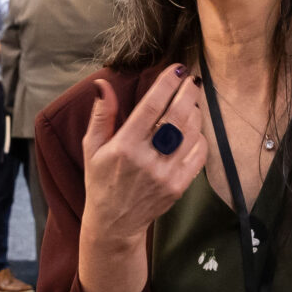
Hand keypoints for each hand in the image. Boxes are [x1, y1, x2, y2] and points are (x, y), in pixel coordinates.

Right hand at [78, 66, 209, 250]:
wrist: (115, 223)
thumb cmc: (101, 181)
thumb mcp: (92, 148)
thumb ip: (101, 115)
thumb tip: (103, 84)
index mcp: (124, 147)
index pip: (152, 106)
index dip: (167, 83)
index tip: (177, 69)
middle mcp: (147, 159)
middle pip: (178, 116)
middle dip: (189, 93)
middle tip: (192, 80)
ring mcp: (166, 174)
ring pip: (192, 133)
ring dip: (195, 113)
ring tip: (191, 103)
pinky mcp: (179, 186)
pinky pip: (199, 154)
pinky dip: (200, 137)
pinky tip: (192, 130)